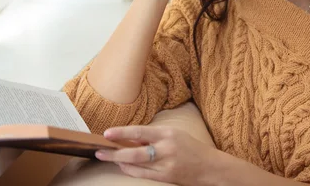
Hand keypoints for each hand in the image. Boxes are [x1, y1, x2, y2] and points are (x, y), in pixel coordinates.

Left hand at [96, 125, 215, 185]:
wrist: (209, 167)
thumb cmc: (191, 147)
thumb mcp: (174, 134)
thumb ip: (154, 135)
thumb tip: (130, 136)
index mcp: (168, 133)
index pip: (140, 131)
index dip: (122, 132)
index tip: (107, 133)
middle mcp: (166, 149)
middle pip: (134, 152)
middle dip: (115, 152)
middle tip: (100, 151)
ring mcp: (165, 165)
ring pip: (136, 164)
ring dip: (119, 161)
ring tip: (106, 157)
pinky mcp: (165, 177)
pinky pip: (142, 174)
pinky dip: (129, 170)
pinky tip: (122, 166)